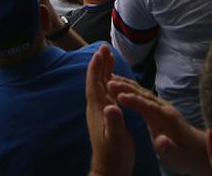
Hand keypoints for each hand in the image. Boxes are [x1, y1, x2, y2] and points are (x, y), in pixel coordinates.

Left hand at [83, 45, 135, 175]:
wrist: (110, 169)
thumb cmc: (115, 155)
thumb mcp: (117, 138)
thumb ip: (114, 122)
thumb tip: (111, 107)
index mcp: (99, 110)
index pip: (95, 84)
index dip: (96, 68)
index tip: (100, 53)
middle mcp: (97, 109)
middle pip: (96, 81)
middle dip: (99, 64)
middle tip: (104, 47)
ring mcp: (100, 113)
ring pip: (100, 87)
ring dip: (103, 71)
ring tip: (108, 57)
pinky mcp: (105, 117)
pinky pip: (105, 94)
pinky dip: (107, 83)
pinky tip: (112, 81)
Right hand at [107, 75, 211, 175]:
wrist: (196, 150)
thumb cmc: (183, 155)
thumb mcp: (175, 156)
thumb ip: (167, 148)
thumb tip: (161, 142)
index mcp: (166, 119)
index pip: (148, 107)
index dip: (134, 101)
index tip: (119, 96)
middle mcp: (163, 108)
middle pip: (143, 94)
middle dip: (126, 88)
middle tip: (109, 82)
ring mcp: (161, 106)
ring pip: (142, 92)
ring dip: (127, 85)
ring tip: (109, 78)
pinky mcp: (158, 107)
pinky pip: (142, 94)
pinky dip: (130, 88)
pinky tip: (121, 85)